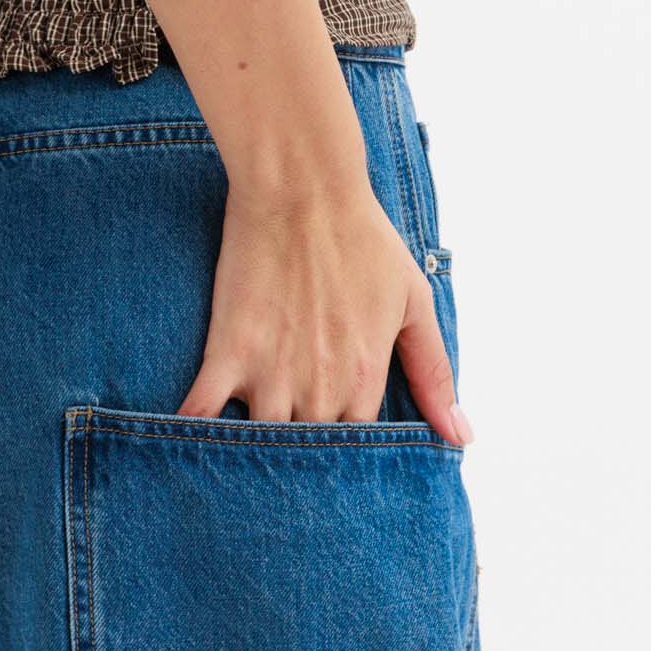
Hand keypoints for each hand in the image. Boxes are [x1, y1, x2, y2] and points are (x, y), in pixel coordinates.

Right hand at [176, 175, 468, 441]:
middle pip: (307, 454)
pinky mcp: (228, 350)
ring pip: (260, 444)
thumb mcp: (414, 302)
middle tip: (292, 456)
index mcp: (364, 379)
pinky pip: (201, 411)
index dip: (346, 453)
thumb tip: (460, 438)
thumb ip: (434, 374)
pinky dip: (193, 432)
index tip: (336, 453)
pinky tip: (189, 443)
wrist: (304, 189)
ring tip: (249, 454)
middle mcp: (319, 388)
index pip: (356, 451)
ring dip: (254, 452)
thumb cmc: (362, 238)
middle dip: (301, 461)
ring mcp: (270, 372)